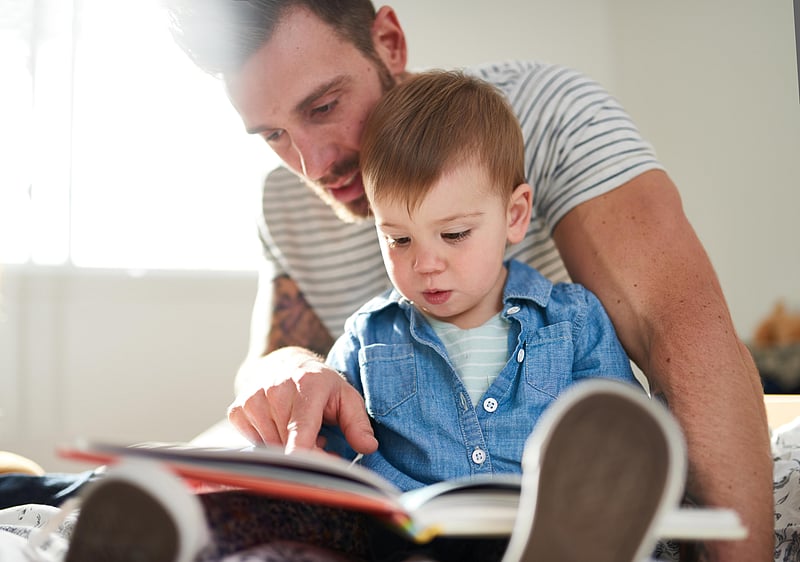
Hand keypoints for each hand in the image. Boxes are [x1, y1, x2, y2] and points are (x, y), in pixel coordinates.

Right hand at [227, 349, 377, 454]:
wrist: (283, 363)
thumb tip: (368, 447)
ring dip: (289, 450)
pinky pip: (254, 445)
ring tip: (302, 431)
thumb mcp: (346, 396)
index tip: (321, 471)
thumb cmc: (319, 384)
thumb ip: (357, 422)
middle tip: (321, 442)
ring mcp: (252, 399)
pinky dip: (270, 444)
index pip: (301, 432)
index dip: (310, 458)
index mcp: (307, 385)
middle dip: (308, 454)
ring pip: (271, 449)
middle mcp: (275, 390)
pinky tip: (281, 428)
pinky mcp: (237, 411)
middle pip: (288, 447)